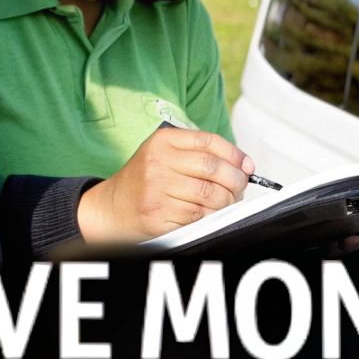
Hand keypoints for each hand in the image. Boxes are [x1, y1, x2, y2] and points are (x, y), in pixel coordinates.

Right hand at [77, 127, 254, 242]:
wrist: (112, 207)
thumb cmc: (146, 180)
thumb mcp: (166, 155)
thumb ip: (202, 154)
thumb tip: (245, 165)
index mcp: (162, 142)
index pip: (209, 141)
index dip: (235, 154)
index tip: (247, 166)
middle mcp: (157, 163)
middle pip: (214, 169)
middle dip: (235, 181)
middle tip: (240, 188)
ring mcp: (156, 190)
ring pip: (210, 196)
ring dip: (226, 202)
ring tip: (225, 202)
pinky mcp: (157, 215)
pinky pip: (197, 217)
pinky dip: (210, 217)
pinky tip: (208, 214)